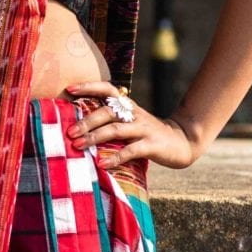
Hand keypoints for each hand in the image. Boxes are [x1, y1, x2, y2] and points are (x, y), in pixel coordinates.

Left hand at [63, 81, 198, 169]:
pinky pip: (131, 150)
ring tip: (77, 145)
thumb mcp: (130, 122)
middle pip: (107, 112)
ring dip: (94, 137)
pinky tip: (102, 164)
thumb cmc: (147, 134)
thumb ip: (110, 121)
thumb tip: (78, 127)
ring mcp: (143, 129)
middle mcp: (134, 114)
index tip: (69, 89)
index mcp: (128, 106)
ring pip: (116, 130)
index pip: (107, 89)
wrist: (182, 142)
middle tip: (69, 131)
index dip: (89, 87)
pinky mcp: (152, 145)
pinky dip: (115, 157)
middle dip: (86, 121)